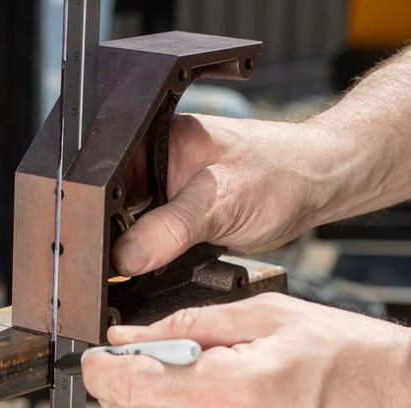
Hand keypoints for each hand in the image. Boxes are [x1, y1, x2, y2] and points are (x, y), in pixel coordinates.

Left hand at [82, 293, 410, 407]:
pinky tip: (182, 399)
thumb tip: (130, 334)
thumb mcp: (261, 315)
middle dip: (112, 387)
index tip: (94, 353)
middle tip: (126, 358)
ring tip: (162, 373)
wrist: (387, 398)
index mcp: (227, 390)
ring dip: (136, 407)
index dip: (98, 369)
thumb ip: (186, 324)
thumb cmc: (338, 354)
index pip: (131, 388)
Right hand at [112, 114, 341, 275]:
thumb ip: (168, 230)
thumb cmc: (281, 174)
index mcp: (154, 139)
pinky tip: (162, 261)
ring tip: (151, 256)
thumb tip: (124, 257)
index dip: (93, 212)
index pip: (103, 177)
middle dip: (111, 234)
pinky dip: (153, 253)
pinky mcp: (177, 212)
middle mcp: (154, 162)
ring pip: (129, 224)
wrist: (318, 185)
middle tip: (118, 264)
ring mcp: (165, 187)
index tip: (94, 248)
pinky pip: (151, 236)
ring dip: (135, 246)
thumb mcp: (219, 204)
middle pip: (109, 202)